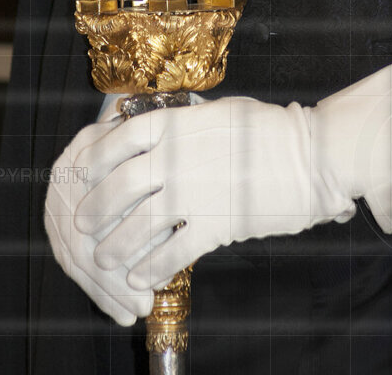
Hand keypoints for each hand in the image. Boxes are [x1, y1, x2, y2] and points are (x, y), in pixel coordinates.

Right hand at [44, 118, 153, 325]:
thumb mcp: (154, 162)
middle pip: (84, 237)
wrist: (125, 134)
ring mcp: (57, 196)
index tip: (161, 273)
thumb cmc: (152, 151)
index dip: (132, 244)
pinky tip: (119, 311)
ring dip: (106, 290)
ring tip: (134, 313)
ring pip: (75, 254)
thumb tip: (166, 258)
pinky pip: (69, 260)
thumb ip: (154, 199)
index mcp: (91, 150)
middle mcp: (67, 173)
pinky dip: (97, 289)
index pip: (105, 208)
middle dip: (115, 279)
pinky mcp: (54, 219)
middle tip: (144, 305)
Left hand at [74, 57, 391, 293]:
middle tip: (82, 225)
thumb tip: (157, 132)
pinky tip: (140, 279)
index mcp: (175, 124)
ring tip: (103, 259)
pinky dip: (151, 269)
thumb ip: (184, 124)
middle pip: (118, 187)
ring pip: (137, 225)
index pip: (116, 141)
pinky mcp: (214, 226)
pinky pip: (171, 253)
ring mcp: (193, 193)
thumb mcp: (217, 112)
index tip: (80, 174)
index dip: (93, 160)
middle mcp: (175, 158)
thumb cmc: (268, 129)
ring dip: (115, 246)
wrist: (310, 156)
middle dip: (95, 210)